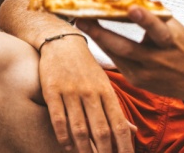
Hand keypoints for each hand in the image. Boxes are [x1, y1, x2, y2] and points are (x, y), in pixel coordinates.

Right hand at [38, 36, 134, 152]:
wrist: (61, 42)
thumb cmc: (86, 67)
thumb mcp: (104, 83)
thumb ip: (115, 108)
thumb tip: (132, 131)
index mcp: (106, 91)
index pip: (118, 124)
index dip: (123, 146)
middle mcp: (90, 92)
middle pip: (100, 130)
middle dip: (104, 152)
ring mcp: (70, 91)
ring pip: (79, 127)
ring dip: (84, 148)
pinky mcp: (52, 89)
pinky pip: (58, 118)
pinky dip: (63, 136)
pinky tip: (67, 146)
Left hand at [75, 7, 183, 104]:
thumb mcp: (176, 27)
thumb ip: (151, 12)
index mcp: (172, 43)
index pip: (158, 29)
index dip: (145, 19)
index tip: (131, 7)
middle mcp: (158, 61)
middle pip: (126, 48)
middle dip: (102, 33)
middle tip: (83, 18)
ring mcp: (146, 75)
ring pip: (117, 56)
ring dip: (99, 39)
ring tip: (83, 24)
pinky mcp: (138, 82)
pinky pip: (118, 62)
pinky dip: (107, 48)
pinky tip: (96, 36)